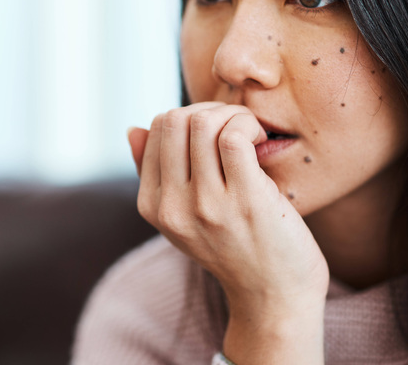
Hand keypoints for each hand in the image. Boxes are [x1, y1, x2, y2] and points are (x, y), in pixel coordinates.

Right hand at [128, 102, 327, 363]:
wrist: (274, 299)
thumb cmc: (235, 250)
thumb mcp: (183, 217)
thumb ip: (156, 174)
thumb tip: (133, 129)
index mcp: (153, 207)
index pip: (155, 129)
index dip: (189, 116)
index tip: (217, 132)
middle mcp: (172, 207)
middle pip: (175, 119)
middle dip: (210, 109)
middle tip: (236, 127)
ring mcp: (207, 205)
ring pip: (204, 123)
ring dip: (234, 115)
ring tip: (251, 135)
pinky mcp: (245, 201)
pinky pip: (234, 137)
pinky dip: (249, 126)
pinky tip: (261, 142)